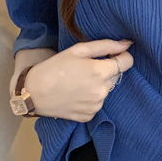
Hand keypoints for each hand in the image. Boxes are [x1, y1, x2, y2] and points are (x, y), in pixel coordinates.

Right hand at [10, 38, 133, 121]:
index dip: (121, 56)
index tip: (111, 55)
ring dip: (97, 85)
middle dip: (105, 71)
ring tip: (77, 82)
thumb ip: (105, 46)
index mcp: (101, 72)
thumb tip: (127, 44)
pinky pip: (96, 103)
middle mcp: (102, 91)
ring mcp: (96, 105)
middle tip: (84, 69)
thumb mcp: (78, 50)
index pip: (127, 62)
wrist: (34, 94)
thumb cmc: (54, 68)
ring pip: (105, 90)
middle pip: (115, 76)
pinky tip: (75, 94)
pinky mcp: (89, 116)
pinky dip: (89, 98)